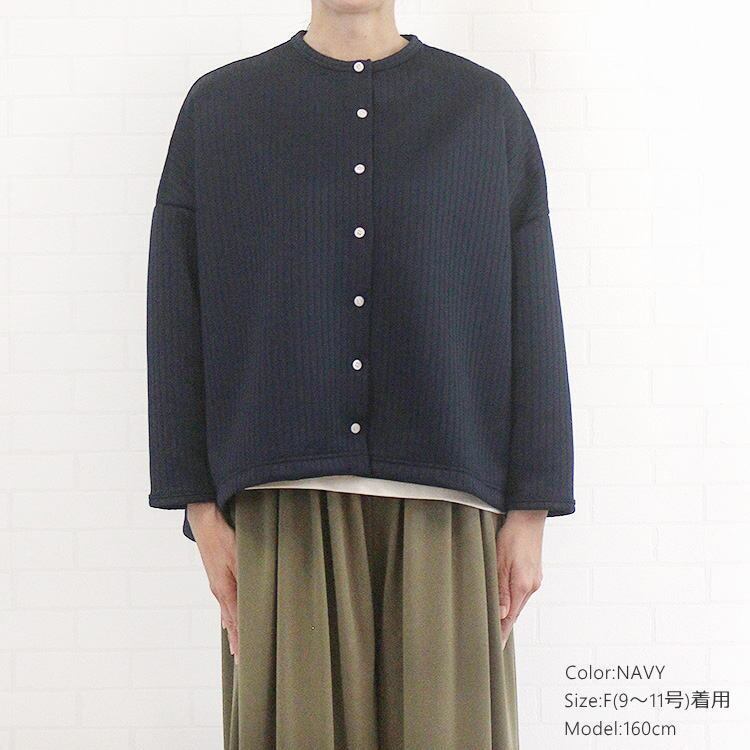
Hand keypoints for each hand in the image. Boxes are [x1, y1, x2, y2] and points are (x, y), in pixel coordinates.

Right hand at [187, 502, 238, 663]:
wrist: (203, 521)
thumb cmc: (221, 537)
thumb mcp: (240, 556)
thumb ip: (249, 576)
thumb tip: (257, 594)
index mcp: (225, 589)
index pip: (236, 621)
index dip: (240, 639)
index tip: (243, 657)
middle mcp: (219, 590)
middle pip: (230, 620)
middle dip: (236, 638)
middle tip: (240, 658)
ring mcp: (216, 583)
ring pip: (226, 611)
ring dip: (232, 627)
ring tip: (236, 644)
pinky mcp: (216, 576)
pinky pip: (223, 601)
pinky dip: (228, 613)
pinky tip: (229, 617)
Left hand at [496, 509, 546, 649]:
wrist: (528, 518)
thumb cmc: (512, 536)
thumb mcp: (501, 561)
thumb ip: (501, 589)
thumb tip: (502, 615)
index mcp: (523, 586)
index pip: (511, 618)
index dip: (502, 633)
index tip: (495, 650)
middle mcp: (532, 586)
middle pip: (515, 613)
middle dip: (504, 627)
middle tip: (492, 643)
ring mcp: (534, 580)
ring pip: (518, 602)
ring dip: (508, 613)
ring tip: (495, 626)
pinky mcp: (533, 573)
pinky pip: (521, 592)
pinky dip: (513, 600)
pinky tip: (505, 603)